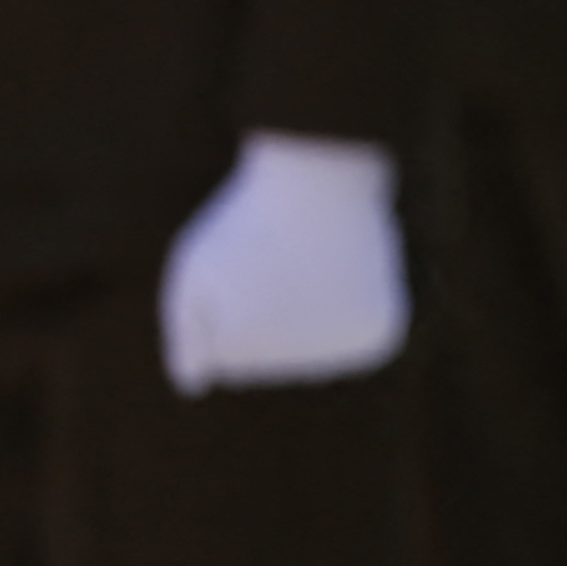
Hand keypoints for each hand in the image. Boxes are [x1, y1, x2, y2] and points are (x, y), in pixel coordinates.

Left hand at [156, 134, 406, 395]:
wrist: (327, 176)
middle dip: (265, 316)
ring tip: (310, 269)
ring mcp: (343, 351)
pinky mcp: (381, 336)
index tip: (242, 265)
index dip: (224, 307)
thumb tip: (196, 388)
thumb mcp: (195, 269)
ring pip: (309, 355)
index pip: (222, 356)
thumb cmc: (250, 219)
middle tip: (279, 263)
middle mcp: (297, 361)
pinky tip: (339, 281)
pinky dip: (341, 317)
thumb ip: (185, 335)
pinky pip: (347, 345)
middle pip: (267, 362)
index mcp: (242, 345)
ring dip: (304, 319)